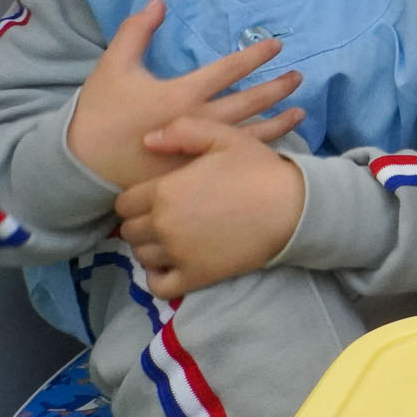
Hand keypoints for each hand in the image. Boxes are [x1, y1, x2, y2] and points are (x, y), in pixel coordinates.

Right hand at [68, 0, 305, 188]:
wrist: (81, 166)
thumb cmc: (99, 113)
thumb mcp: (113, 66)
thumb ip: (136, 32)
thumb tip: (159, 1)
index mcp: (182, 94)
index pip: (230, 70)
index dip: (256, 55)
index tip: (278, 46)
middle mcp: (199, 122)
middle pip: (250, 102)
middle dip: (278, 87)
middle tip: (298, 77)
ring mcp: (201, 151)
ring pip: (252, 134)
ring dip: (280, 121)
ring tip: (302, 111)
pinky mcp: (198, 173)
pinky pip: (238, 160)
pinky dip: (262, 150)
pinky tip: (278, 146)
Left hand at [115, 118, 306, 299]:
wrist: (294, 207)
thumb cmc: (259, 169)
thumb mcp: (224, 137)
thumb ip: (182, 131)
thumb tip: (145, 140)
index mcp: (164, 190)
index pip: (123, 202)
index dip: (137, 199)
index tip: (156, 197)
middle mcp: (163, 224)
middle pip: (129, 230)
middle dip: (141, 222)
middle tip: (165, 216)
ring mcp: (178, 253)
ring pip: (141, 255)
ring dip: (150, 247)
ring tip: (171, 238)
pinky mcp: (196, 276)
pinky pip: (159, 285)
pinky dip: (158, 276)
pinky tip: (170, 264)